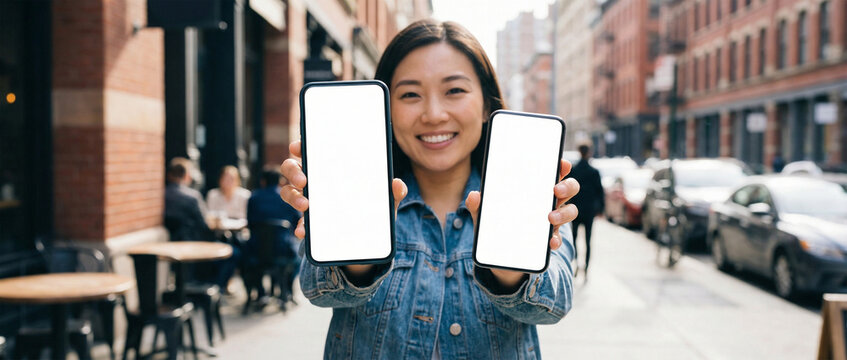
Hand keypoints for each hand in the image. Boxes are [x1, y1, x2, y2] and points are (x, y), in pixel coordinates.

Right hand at [279, 140, 407, 275]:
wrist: (367, 242)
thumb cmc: (372, 211)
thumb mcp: (384, 202)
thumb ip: (392, 193)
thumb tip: (397, 184)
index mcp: (331, 170)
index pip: (312, 152)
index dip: (301, 146)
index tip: (299, 147)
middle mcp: (315, 182)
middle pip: (292, 168)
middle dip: (293, 171)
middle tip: (303, 180)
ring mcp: (309, 201)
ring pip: (288, 192)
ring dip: (292, 197)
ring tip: (304, 206)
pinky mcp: (309, 223)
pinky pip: (299, 222)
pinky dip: (299, 226)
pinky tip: (303, 231)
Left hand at [465, 159, 579, 286]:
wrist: (501, 257)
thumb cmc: (497, 226)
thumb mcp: (485, 215)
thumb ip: (479, 206)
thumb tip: (474, 195)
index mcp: (535, 190)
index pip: (553, 173)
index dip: (561, 166)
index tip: (562, 163)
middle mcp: (548, 202)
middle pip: (569, 188)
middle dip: (567, 186)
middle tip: (555, 190)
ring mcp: (552, 221)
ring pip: (570, 211)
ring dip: (564, 213)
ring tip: (550, 217)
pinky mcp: (549, 240)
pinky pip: (559, 238)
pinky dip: (556, 240)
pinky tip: (550, 242)